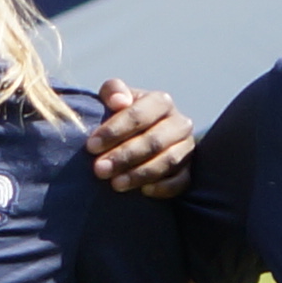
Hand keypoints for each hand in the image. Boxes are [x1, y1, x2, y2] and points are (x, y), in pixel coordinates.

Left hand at [85, 80, 196, 195]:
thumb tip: (119, 101)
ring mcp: (187, 147)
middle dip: (124, 156)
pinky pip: (181, 181)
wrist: (139, 135)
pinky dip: (163, 187)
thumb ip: (113, 91)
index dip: (114, 131)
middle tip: (99, 170)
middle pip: (154, 141)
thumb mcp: (113, 98)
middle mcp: (180, 123)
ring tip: (115, 184)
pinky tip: (143, 192)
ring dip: (140, 174)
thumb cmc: (121, 115)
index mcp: (161, 101)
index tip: (91, 147)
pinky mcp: (190, 170)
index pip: (139, 115)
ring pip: (168, 161)